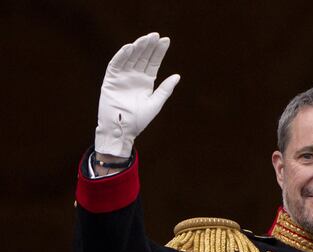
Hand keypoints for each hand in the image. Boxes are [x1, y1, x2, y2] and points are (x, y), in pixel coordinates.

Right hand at [94, 32, 180, 157]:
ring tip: (146, 38)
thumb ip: (165, 89)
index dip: (159, 52)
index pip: (153, 63)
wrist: (122, 130)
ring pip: (130, 58)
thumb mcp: (155, 103)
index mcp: (146, 82)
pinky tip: (130, 47)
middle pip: (142, 57)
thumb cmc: (139, 120)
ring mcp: (122, 77)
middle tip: (156, 35)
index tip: (166, 40)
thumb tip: (177, 75)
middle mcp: (134, 77)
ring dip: (137, 48)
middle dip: (149, 46)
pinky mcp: (111, 80)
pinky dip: (122, 56)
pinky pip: (116, 65)